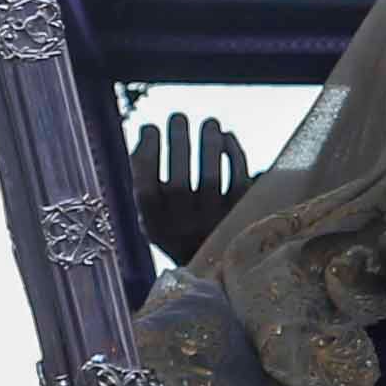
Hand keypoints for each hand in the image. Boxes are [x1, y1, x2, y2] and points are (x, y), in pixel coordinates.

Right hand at [128, 111, 251, 265]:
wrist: (216, 269)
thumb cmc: (179, 231)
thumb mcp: (153, 216)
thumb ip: (144, 182)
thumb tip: (145, 132)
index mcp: (155, 228)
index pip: (145, 191)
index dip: (146, 156)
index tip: (150, 127)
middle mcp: (183, 230)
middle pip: (178, 183)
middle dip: (177, 143)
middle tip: (178, 116)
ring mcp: (214, 225)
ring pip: (211, 179)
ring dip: (208, 145)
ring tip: (208, 122)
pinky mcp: (242, 217)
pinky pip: (239, 181)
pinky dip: (234, 155)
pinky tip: (227, 138)